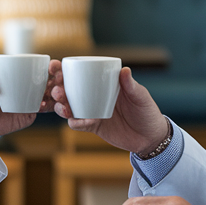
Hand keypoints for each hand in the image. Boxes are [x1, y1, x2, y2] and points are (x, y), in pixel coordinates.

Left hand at [0, 62, 52, 142]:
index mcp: (20, 75)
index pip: (39, 68)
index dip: (50, 66)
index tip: (53, 65)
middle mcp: (29, 86)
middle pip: (49, 80)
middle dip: (59, 78)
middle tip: (59, 78)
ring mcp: (32, 100)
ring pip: (51, 95)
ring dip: (58, 93)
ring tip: (56, 93)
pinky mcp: (31, 113)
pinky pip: (44, 110)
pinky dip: (47, 107)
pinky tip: (42, 105)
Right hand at [48, 61, 168, 153]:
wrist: (150, 137)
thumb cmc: (147, 112)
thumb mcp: (141, 97)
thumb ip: (131, 85)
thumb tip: (124, 70)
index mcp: (103, 83)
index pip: (81, 73)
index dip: (64, 70)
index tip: (55, 67)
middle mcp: (94, 96)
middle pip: (70, 90)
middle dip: (58, 89)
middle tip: (56, 90)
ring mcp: (93, 111)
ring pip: (70, 107)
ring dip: (62, 106)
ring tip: (62, 106)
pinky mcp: (94, 126)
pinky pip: (79, 124)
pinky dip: (75, 122)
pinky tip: (75, 121)